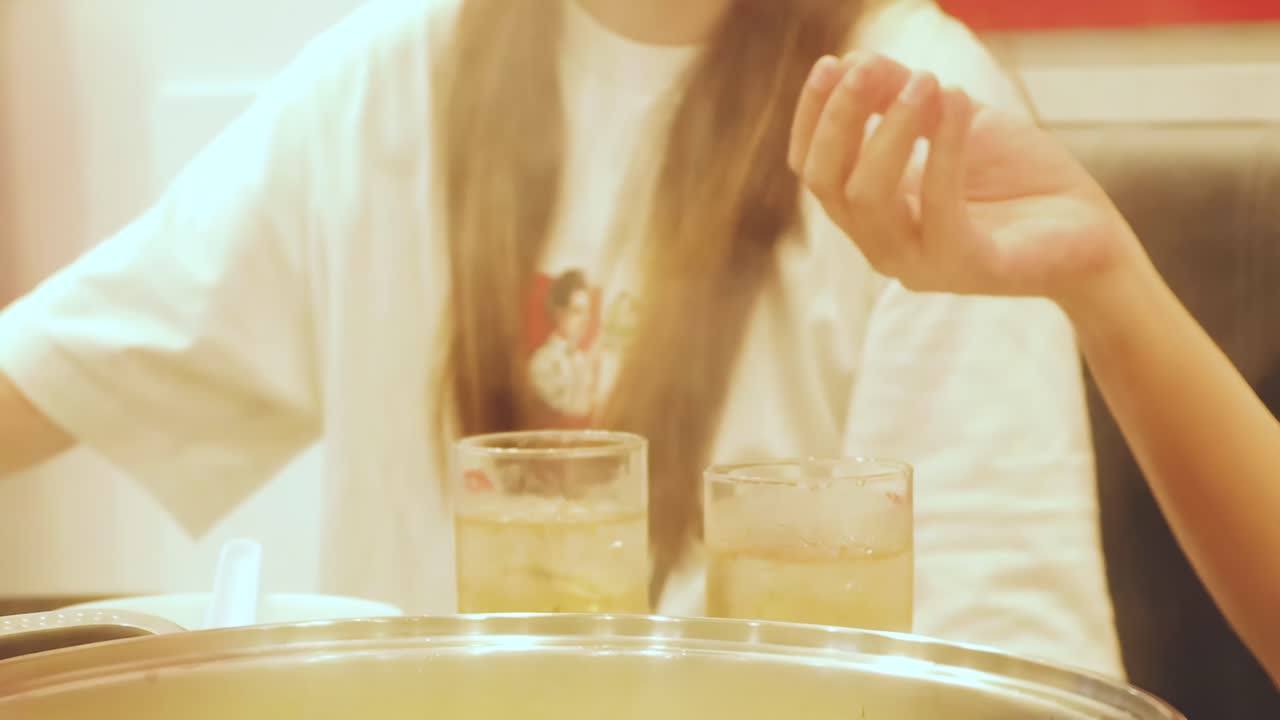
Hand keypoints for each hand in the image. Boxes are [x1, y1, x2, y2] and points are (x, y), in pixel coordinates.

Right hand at [788, 53, 1145, 309]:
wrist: (1091, 231)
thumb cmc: (1019, 178)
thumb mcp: (954, 121)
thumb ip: (903, 97)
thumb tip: (856, 61)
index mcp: (872, 215)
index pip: (815, 171)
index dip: (813, 118)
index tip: (833, 63)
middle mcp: (883, 247)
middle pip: (828, 186)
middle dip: (839, 121)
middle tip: (865, 69)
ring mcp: (920, 264)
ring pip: (869, 201)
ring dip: (888, 132)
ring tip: (924, 80)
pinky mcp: (968, 268)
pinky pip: (938, 209)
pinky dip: (943, 149)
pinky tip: (958, 100)